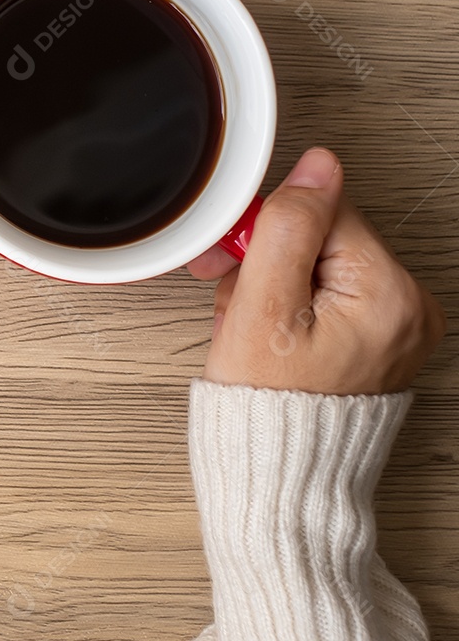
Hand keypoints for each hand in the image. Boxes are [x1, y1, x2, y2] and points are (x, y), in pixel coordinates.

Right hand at [187, 147, 445, 394]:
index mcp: (390, 293)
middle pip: (320, 238)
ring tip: (251, 327)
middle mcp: (408, 307)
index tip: (233, 263)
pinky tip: (270, 332)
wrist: (279, 475)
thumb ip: (289, 228)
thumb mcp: (261, 306)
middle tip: (239, 303)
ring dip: (271, 284)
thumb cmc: (267, 405)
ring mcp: (396, 325)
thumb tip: (318, 165)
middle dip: (265, 262)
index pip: (320, 212)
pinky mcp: (378, 338)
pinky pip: (327, 293)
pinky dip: (289, 305)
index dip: (264, 231)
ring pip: (316, 264)